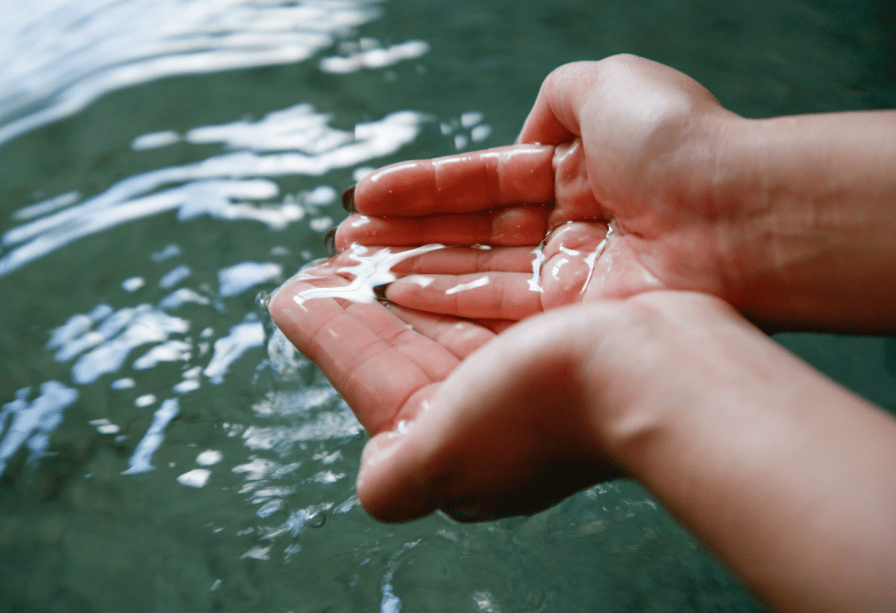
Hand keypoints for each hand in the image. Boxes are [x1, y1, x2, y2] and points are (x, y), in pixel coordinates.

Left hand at [268, 257, 664, 520]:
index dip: (328, 334)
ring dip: (398, 280)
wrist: (660, 375)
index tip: (291, 292)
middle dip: (359, 304)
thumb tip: (374, 487)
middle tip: (324, 259)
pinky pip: (484, 298)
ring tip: (362, 242)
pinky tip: (428, 248)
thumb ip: (397, 477)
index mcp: (450, 448)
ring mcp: (524, 378)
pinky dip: (449, 274)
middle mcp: (486, 418)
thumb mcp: (444, 453)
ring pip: (441, 317)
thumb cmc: (543, 408)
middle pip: (402, 348)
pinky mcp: (557, 340)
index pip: (369, 379)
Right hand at [333, 55, 744, 320]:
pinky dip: (447, 299)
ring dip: (414, 267)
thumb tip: (528, 134)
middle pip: (472, 229)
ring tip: (354, 267)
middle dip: (406, 232)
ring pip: (476, 269)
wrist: (737, 216)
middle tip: (345, 239)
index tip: (365, 193)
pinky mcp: (576, 318)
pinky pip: (497, 305)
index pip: (483, 181)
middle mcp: (571, 224)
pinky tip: (398, 292)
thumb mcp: (609, 85)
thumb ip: (558, 97)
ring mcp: (572, 274)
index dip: (424, 187)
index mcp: (578, 168)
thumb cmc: (676, 142)